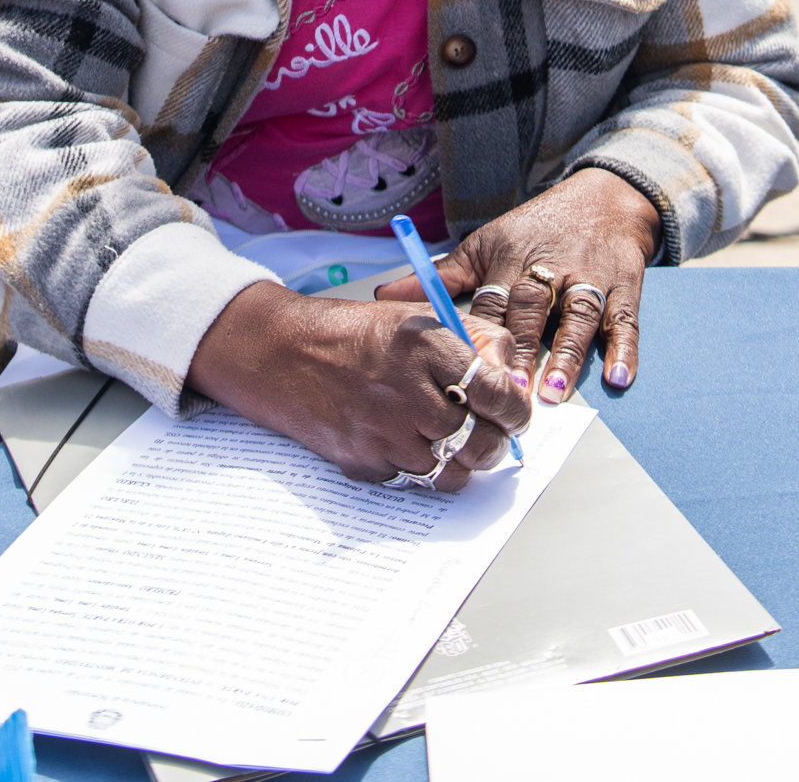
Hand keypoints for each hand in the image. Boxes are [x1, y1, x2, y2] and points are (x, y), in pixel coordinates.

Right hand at [186, 284, 532, 488]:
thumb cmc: (356, 333)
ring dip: (461, 462)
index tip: (515, 412)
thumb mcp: (420, 315)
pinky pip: (413, 481)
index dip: (516, 409)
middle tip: (491, 434)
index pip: (497, 393)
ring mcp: (383, 432)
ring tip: (452, 441)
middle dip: (495, 443)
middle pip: (480, 441)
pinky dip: (422, 469)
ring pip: (451, 472)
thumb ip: (476, 339)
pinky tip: (412, 443)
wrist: (282, 353)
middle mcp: (407, 392)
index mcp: (426, 346)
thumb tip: (515, 380)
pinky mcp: (363, 461)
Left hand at [378, 167, 658, 402]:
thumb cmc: (537, 229)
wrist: (605, 198)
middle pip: (534, 310)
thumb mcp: (487, 243)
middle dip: (522, 350)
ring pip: (579, 317)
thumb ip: (442, 275)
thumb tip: (385, 296)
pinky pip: (626, 322)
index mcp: (510, 261)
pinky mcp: (624, 288)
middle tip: (509, 392)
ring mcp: (589, 279)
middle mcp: (549, 270)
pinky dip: (625, 350)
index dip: (482, 335)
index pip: (493, 301)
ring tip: (555, 391)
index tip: (470, 368)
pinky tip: (619, 379)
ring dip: (568, 354)